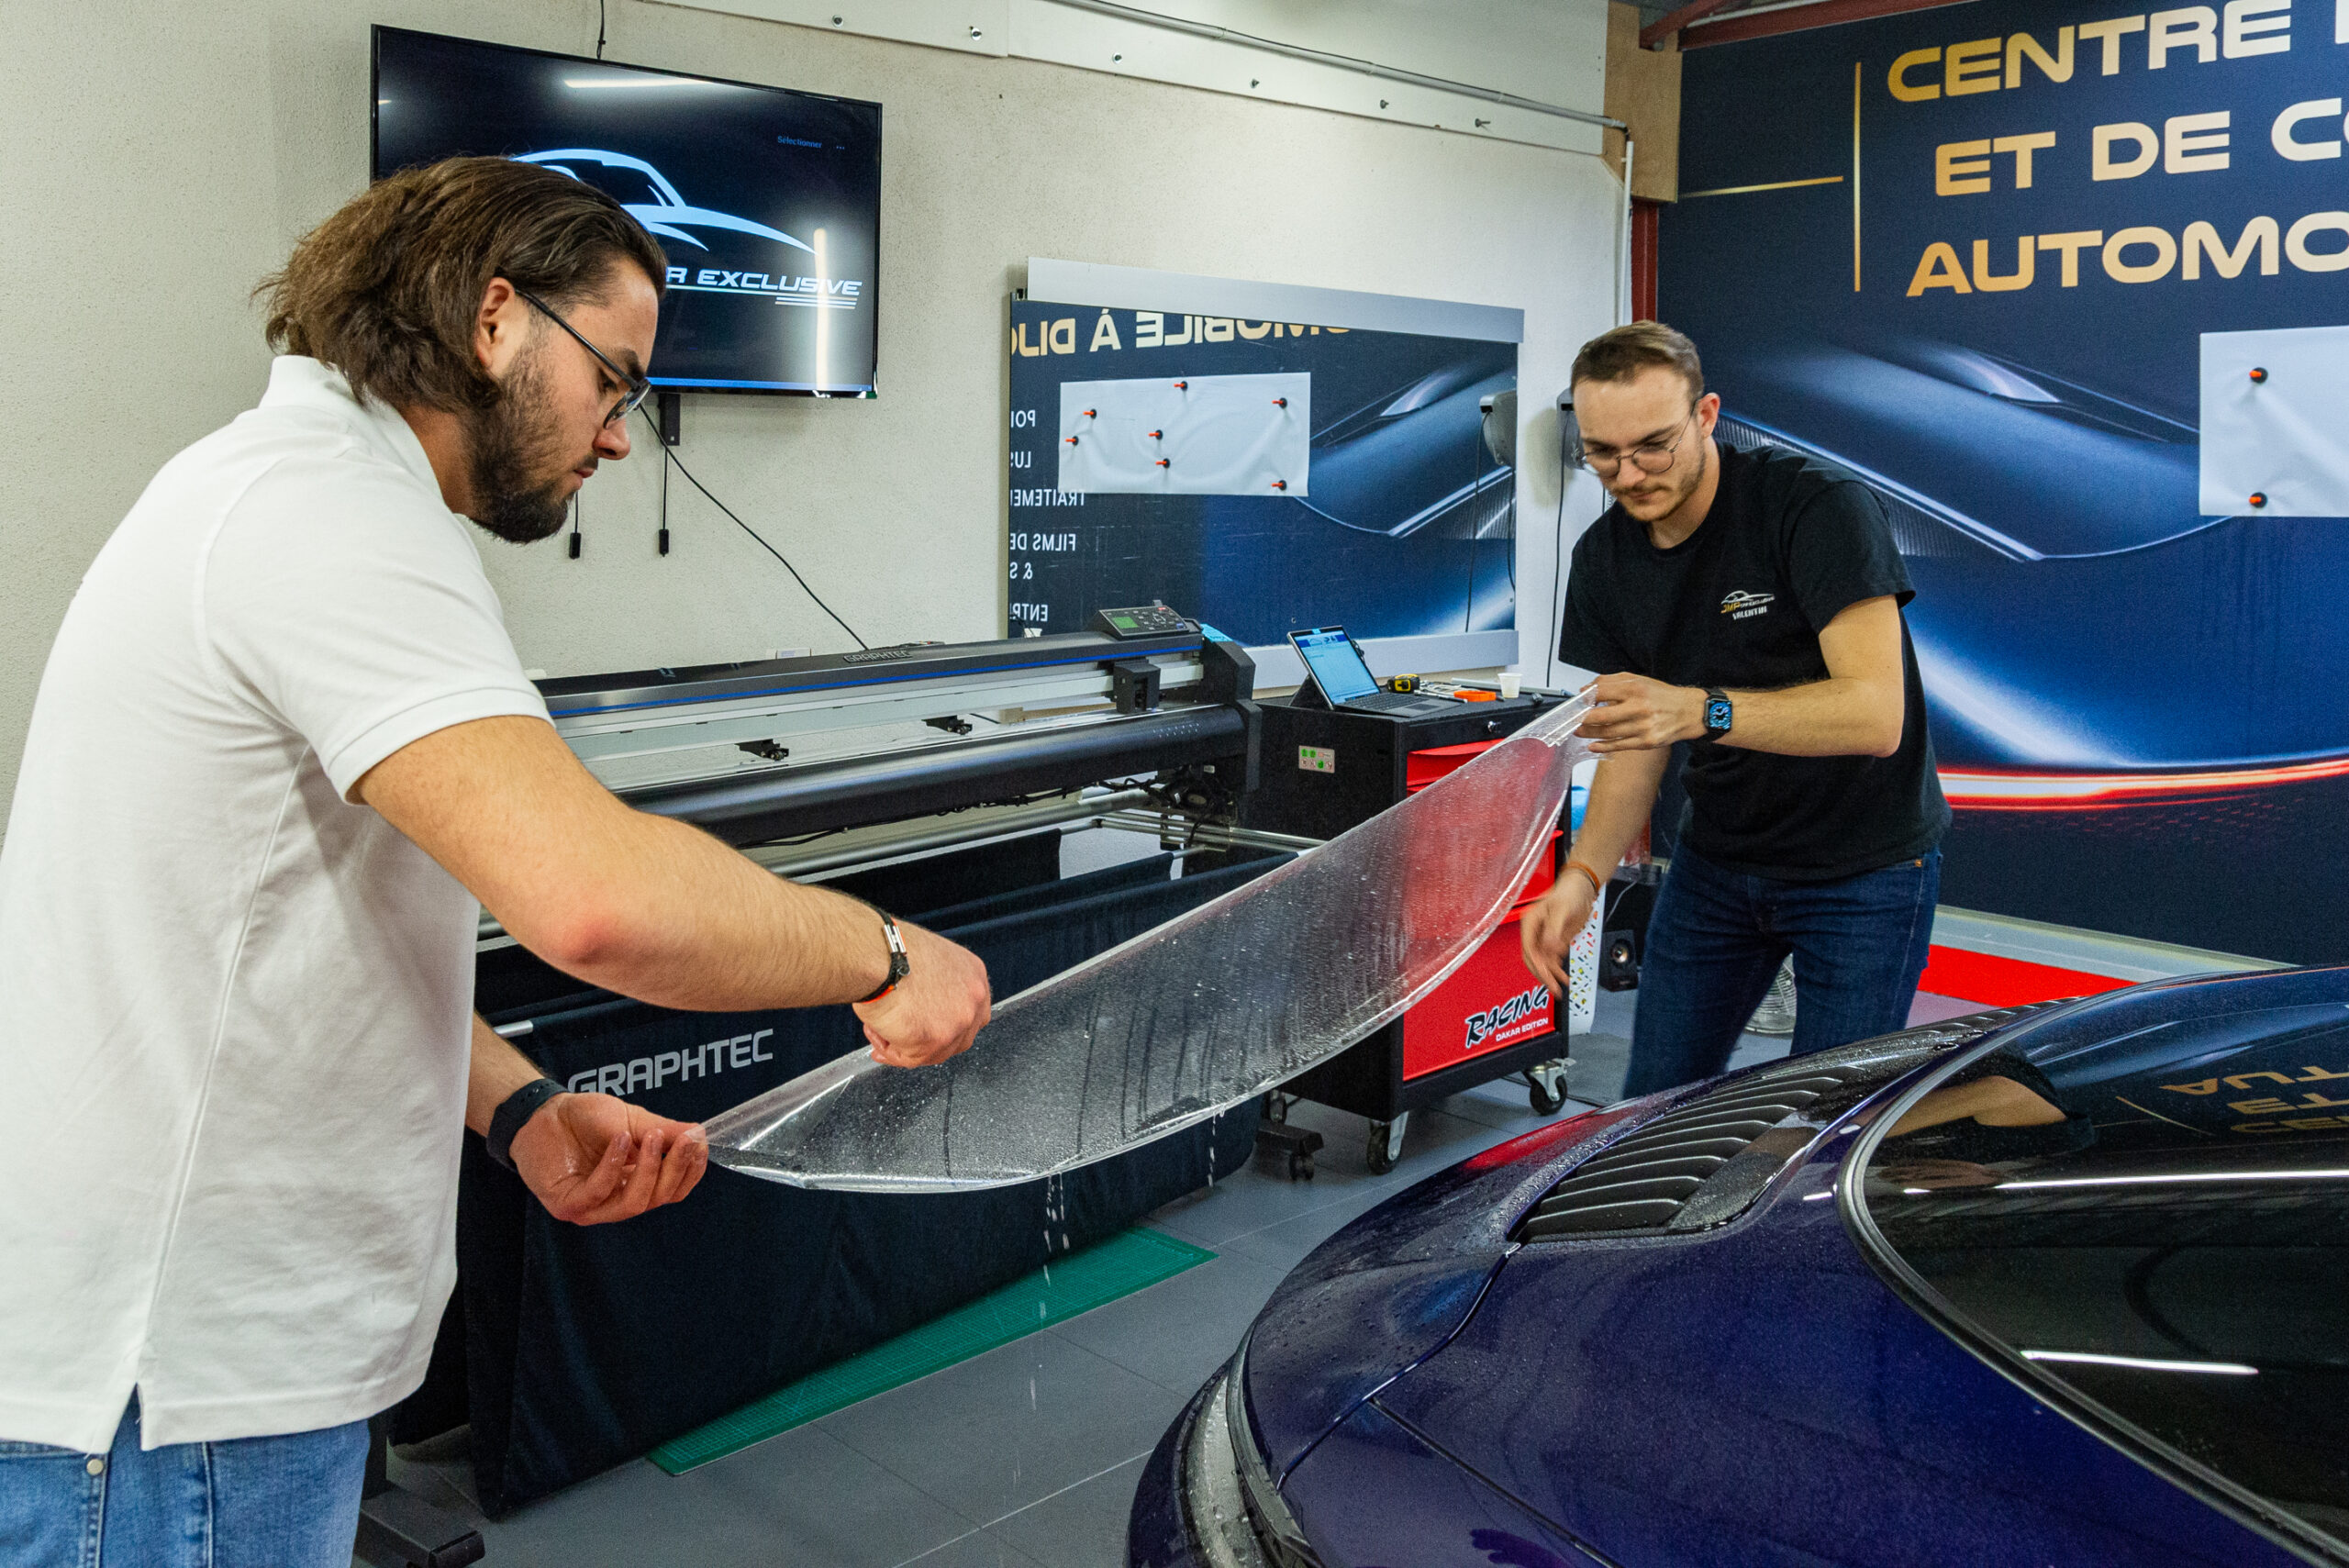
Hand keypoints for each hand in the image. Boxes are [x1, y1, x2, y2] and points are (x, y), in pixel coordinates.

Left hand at [510, 1092, 708, 1223]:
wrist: (542, 1112)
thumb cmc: (586, 1118)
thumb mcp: (633, 1120)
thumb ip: (664, 1131)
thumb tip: (699, 1135)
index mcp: (637, 1184)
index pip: (673, 1190)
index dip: (691, 1172)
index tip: (700, 1145)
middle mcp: (617, 1201)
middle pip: (659, 1199)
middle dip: (675, 1170)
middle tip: (684, 1141)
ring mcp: (594, 1208)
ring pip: (634, 1204)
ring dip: (649, 1171)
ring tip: (653, 1138)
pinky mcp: (569, 1205)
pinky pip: (600, 1192)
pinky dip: (614, 1166)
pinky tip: (621, 1139)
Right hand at [854, 920, 991, 1067]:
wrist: (877, 955)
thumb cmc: (890, 951)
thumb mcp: (927, 962)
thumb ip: (935, 988)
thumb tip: (921, 1009)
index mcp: (973, 974)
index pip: (971, 1012)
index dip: (946, 1025)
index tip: (926, 1029)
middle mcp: (974, 998)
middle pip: (957, 1037)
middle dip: (927, 1042)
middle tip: (899, 1038)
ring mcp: (959, 1022)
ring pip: (934, 1052)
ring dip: (903, 1045)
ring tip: (878, 1028)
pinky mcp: (936, 1041)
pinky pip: (910, 1058)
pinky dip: (889, 1050)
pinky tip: (875, 1031)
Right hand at [1520, 879, 1596, 998]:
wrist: (1581, 889)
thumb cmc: (1569, 893)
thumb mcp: (1562, 910)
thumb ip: (1554, 930)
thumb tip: (1549, 948)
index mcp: (1530, 922)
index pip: (1529, 948)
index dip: (1536, 963)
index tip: (1546, 974)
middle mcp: (1534, 932)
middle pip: (1533, 958)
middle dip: (1542, 974)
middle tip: (1553, 988)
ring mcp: (1544, 938)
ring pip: (1543, 962)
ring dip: (1551, 975)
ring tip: (1559, 989)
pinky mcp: (1554, 942)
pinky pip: (1552, 960)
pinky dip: (1557, 970)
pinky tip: (1563, 978)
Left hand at [1576, 673, 1704, 752]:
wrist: (1689, 712)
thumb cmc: (1662, 696)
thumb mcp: (1639, 680)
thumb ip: (1611, 681)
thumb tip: (1587, 689)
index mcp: (1635, 688)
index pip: (1600, 692)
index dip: (1584, 698)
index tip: (1576, 702)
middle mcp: (1639, 707)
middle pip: (1600, 716)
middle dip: (1582, 719)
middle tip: (1572, 720)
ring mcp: (1643, 727)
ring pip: (1607, 732)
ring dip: (1588, 733)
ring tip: (1578, 731)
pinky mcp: (1647, 742)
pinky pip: (1619, 746)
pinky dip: (1603, 747)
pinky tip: (1593, 745)